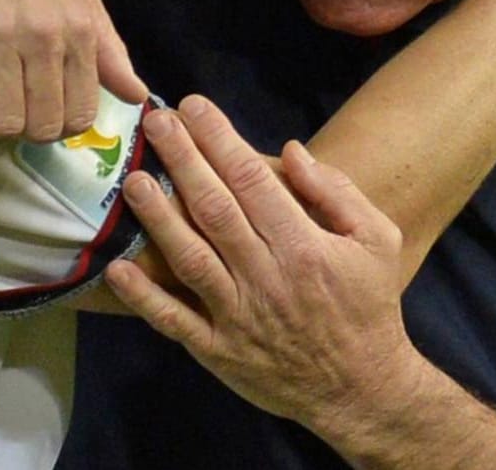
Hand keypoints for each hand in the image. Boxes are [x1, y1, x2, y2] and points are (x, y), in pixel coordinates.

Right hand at [0, 0, 147, 140]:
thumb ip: (107, 48)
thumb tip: (137, 96)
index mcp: (81, 28)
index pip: (81, 113)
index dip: (55, 127)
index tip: (32, 110)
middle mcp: (47, 34)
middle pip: (42, 126)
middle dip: (18, 129)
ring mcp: (0, 33)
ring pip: (1, 122)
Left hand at [105, 95, 414, 431]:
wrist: (361, 389)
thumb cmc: (368, 305)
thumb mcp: (377, 241)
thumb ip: (337, 192)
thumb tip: (290, 150)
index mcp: (304, 246)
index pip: (252, 179)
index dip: (219, 139)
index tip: (193, 106)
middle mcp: (266, 276)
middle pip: (215, 209)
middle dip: (183, 160)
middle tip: (154, 122)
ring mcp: (238, 316)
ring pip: (190, 258)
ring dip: (158, 218)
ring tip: (131, 181)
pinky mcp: (219, 351)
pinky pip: (174, 322)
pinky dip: (144, 297)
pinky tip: (118, 269)